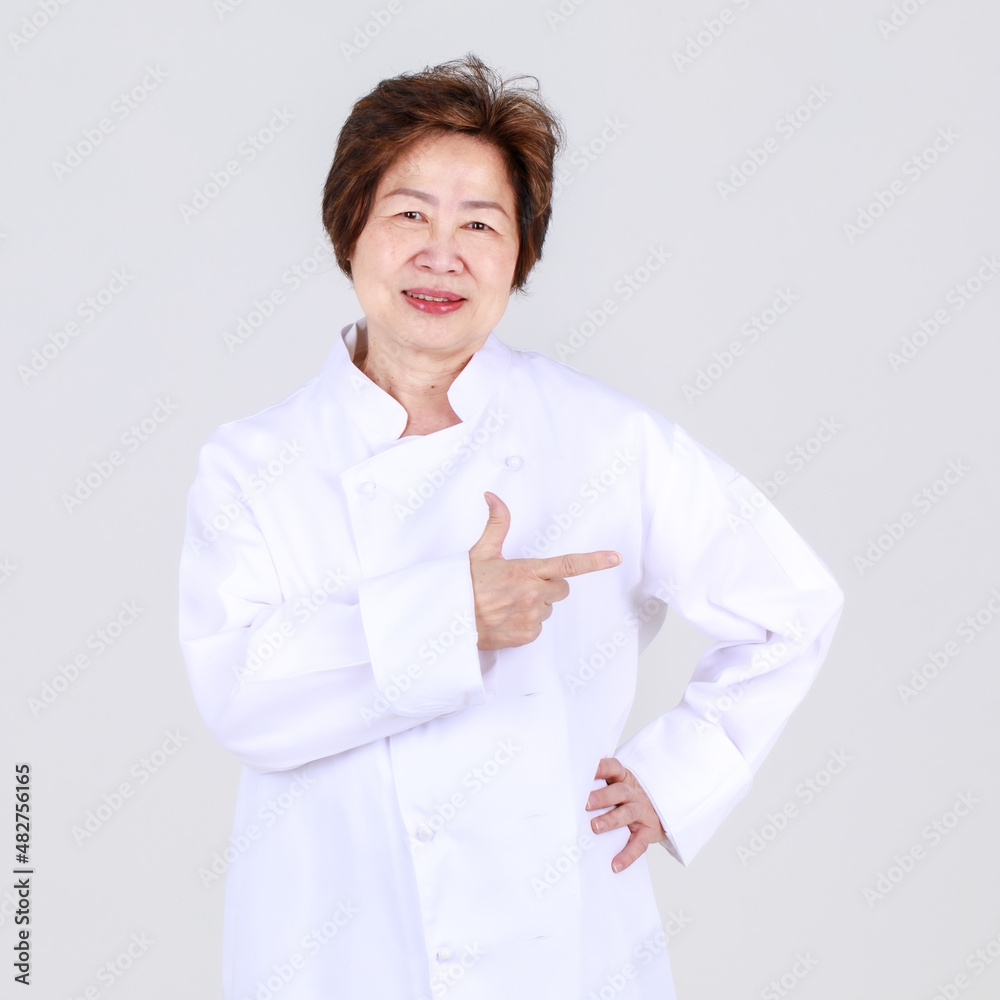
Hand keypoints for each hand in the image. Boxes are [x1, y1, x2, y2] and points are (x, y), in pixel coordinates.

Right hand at [468, 491, 620, 650]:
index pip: (568, 565)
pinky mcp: (525, 636)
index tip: (614, 558)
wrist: (447, 619)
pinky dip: (526, 624)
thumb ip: (496, 524)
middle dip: (548, 586)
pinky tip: (506, 618)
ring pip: (547, 609)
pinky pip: (537, 628)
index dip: (594, 561)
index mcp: (526, 571)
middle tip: (521, 585)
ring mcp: (530, 617)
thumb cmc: (463, 585)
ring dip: (535, 605)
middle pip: (561, 589)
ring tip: (508, 603)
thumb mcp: (481, 551)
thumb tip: (493, 497)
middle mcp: (532, 594)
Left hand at [586, 757, 666, 872]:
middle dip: (603, 796)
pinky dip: (627, 855)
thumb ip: (597, 786)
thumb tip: (566, 794)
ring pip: (628, 813)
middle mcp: (633, 793)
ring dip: (611, 820)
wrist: (658, 810)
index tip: (588, 770)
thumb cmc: (625, 798)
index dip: (602, 768)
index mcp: (623, 778)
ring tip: (595, 827)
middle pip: (619, 791)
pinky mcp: (648, 831)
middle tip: (586, 804)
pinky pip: (639, 843)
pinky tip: (615, 864)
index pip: (613, 767)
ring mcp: (641, 811)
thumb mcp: (615, 785)